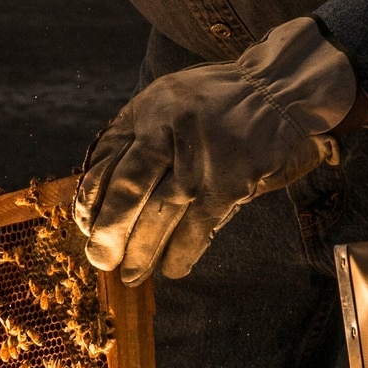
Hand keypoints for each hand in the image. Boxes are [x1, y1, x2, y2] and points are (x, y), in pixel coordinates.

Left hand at [71, 17, 361, 282]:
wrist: (282, 93)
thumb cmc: (218, 101)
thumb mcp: (168, 99)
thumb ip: (136, 133)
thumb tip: (101, 187)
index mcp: (150, 110)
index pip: (109, 159)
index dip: (92, 197)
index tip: (86, 224)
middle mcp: (173, 132)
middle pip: (129, 188)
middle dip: (111, 230)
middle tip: (100, 259)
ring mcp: (204, 159)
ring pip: (162, 213)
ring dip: (144, 251)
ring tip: (132, 274)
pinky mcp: (233, 182)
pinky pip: (201, 226)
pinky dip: (183, 252)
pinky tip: (171, 268)